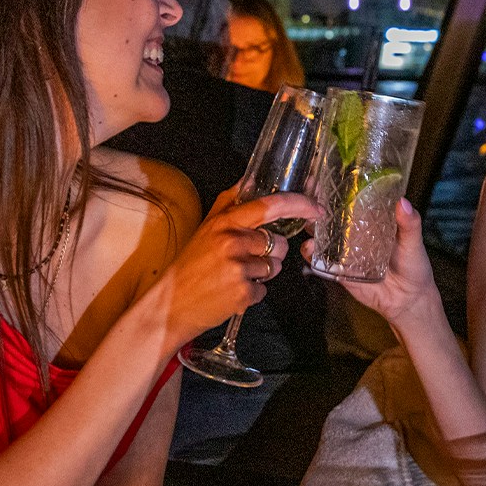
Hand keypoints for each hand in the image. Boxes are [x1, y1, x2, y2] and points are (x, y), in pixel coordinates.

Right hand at [152, 187, 319, 347]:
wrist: (169, 305)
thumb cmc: (189, 265)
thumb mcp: (206, 228)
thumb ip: (230, 203)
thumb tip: (250, 179)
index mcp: (224, 223)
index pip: (269, 206)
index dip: (298, 204)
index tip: (315, 208)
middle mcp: (232, 242)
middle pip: (278, 243)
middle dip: (271, 253)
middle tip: (245, 259)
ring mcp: (238, 269)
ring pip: (274, 267)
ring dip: (261, 274)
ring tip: (234, 276)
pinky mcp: (242, 294)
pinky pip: (264, 290)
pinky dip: (253, 293)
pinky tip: (231, 292)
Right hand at [302, 198, 439, 327]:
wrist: (407, 301)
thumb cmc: (414, 268)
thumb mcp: (413, 243)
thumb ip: (409, 224)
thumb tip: (403, 203)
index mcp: (372, 223)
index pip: (353, 203)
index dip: (340, 192)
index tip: (328, 181)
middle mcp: (356, 235)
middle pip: (332, 218)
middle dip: (318, 209)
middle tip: (310, 201)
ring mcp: (346, 253)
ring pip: (322, 237)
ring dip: (311, 229)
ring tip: (308, 223)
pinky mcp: (339, 271)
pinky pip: (321, 261)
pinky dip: (312, 254)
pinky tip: (310, 247)